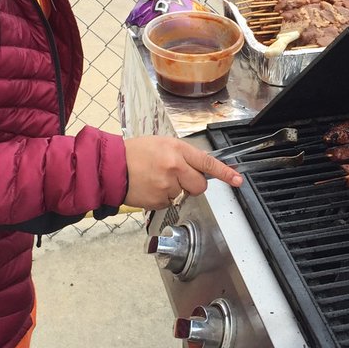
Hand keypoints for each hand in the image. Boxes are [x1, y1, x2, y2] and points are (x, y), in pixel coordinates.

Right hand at [123, 136, 241, 209]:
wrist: (111, 167)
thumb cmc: (135, 153)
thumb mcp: (162, 144)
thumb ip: (182, 155)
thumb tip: (199, 168)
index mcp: (176, 150)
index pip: (207, 162)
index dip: (224, 172)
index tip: (237, 179)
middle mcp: (174, 167)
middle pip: (200, 185)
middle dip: (193, 184)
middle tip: (177, 177)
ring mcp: (167, 186)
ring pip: (185, 195)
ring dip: (175, 190)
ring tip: (156, 179)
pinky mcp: (159, 201)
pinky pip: (171, 202)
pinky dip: (163, 198)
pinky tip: (151, 187)